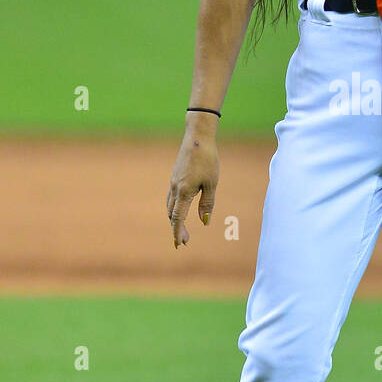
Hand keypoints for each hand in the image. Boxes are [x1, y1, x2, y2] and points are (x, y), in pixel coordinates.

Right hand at [166, 128, 218, 247]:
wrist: (197, 138)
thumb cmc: (207, 159)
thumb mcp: (212, 183)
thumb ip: (207, 203)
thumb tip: (204, 221)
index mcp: (184, 192)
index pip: (178, 218)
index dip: (177, 232)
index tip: (179, 244)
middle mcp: (175, 189)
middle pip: (172, 214)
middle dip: (177, 229)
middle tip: (184, 242)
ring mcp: (173, 182)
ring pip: (170, 206)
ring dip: (174, 219)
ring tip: (182, 229)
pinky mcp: (175, 177)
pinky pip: (171, 198)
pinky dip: (174, 208)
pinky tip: (181, 210)